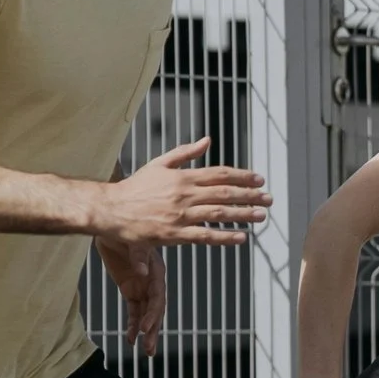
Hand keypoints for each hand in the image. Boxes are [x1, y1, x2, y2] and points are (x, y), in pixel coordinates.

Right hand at [91, 138, 267, 244]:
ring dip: (244, 214)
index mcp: (182, 177)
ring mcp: (180, 215)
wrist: (110, 209)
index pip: (221, 174)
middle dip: (250, 196)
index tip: (259, 180)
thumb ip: (185, 153)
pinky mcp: (174, 234)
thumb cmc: (133, 187)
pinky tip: (241, 237)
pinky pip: (205, 236)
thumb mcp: (159, 164)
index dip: (243, 177)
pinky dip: (225, 236)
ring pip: (219, 214)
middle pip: (225, 194)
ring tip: (261, 216)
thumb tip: (207, 141)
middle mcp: (185, 194)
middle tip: (268, 199)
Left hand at [96, 231, 167, 354]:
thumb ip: (139, 256)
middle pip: (155, 310)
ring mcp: (142, 287)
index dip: (153, 313)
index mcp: (157, 270)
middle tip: (149, 348)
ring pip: (146, 314)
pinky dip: (132, 324)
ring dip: (146, 332)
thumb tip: (143, 272)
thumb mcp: (133, 241)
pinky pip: (133, 311)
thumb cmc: (125, 229)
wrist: (111, 226)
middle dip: (153, 329)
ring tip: (145, 350)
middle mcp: (152, 281)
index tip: (145, 328)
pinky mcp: (131, 290)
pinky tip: (129, 338)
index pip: (158, 296)